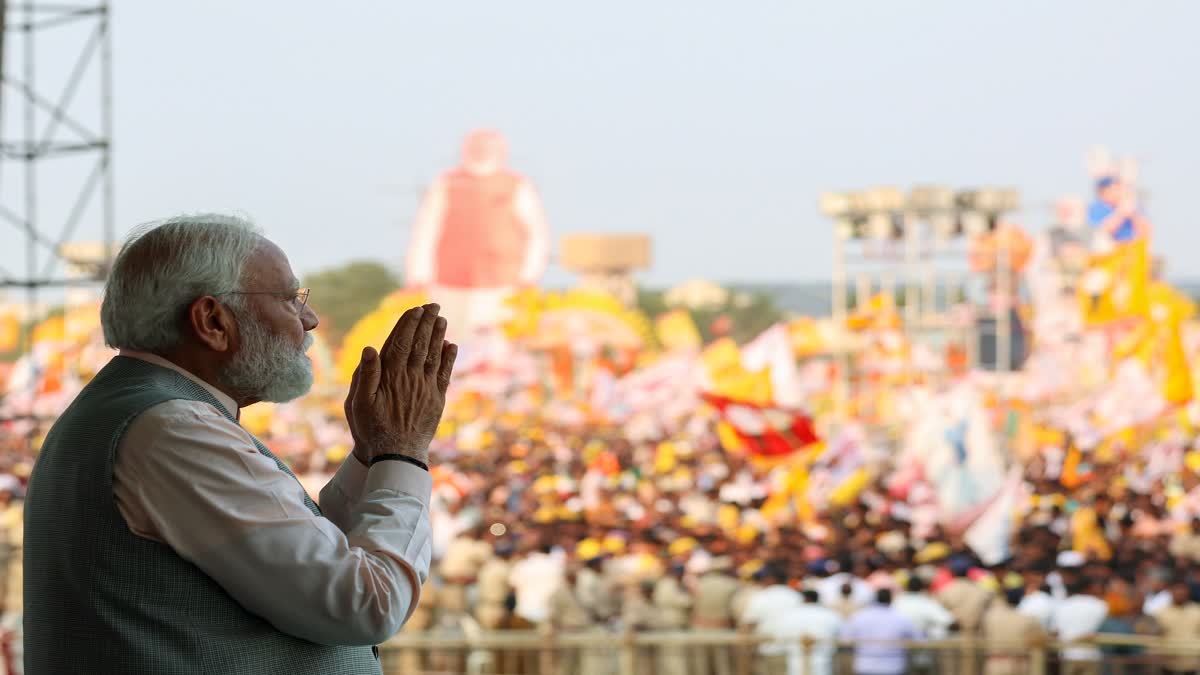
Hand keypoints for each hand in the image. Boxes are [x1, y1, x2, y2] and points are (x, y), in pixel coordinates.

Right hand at [346, 303, 456, 464]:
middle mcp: (411, 378)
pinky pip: (444, 374)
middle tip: (433, 305)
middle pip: (420, 344)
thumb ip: (366, 375)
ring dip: (438, 335)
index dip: (409, 324)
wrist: (396, 455)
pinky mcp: (437, 399)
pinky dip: (448, 358)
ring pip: (434, 355)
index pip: (401, 342)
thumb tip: (370, 348)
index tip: (415, 309)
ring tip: (442, 319)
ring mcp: (426, 388)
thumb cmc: (372, 429)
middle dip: (427, 323)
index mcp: (391, 376)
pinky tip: (451, 346)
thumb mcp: (359, 403)